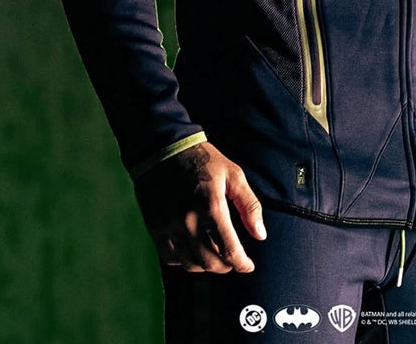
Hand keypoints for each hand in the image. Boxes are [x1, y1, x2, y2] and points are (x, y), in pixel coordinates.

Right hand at [134, 142, 266, 273]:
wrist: (164, 148)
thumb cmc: (204, 160)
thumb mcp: (233, 175)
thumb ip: (249, 205)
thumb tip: (260, 235)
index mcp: (210, 206)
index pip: (228, 250)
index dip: (241, 263)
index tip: (248, 265)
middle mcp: (188, 220)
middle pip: (209, 262)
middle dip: (226, 266)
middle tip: (233, 260)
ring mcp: (169, 226)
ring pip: (189, 264)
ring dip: (206, 267)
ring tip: (216, 257)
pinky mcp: (155, 227)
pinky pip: (170, 257)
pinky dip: (185, 261)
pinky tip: (194, 251)